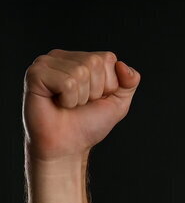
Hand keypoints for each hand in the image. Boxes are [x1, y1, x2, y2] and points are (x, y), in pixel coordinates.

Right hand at [23, 49, 140, 162]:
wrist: (67, 145)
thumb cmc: (88, 124)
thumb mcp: (118, 102)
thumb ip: (129, 82)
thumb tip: (122, 64)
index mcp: (82, 59)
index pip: (108, 58)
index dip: (108, 84)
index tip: (95, 98)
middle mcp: (63, 57)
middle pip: (94, 62)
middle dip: (94, 91)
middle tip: (80, 103)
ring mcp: (46, 63)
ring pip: (80, 72)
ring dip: (80, 97)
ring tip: (68, 104)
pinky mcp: (35, 74)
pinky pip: (66, 82)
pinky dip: (68, 100)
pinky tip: (57, 103)